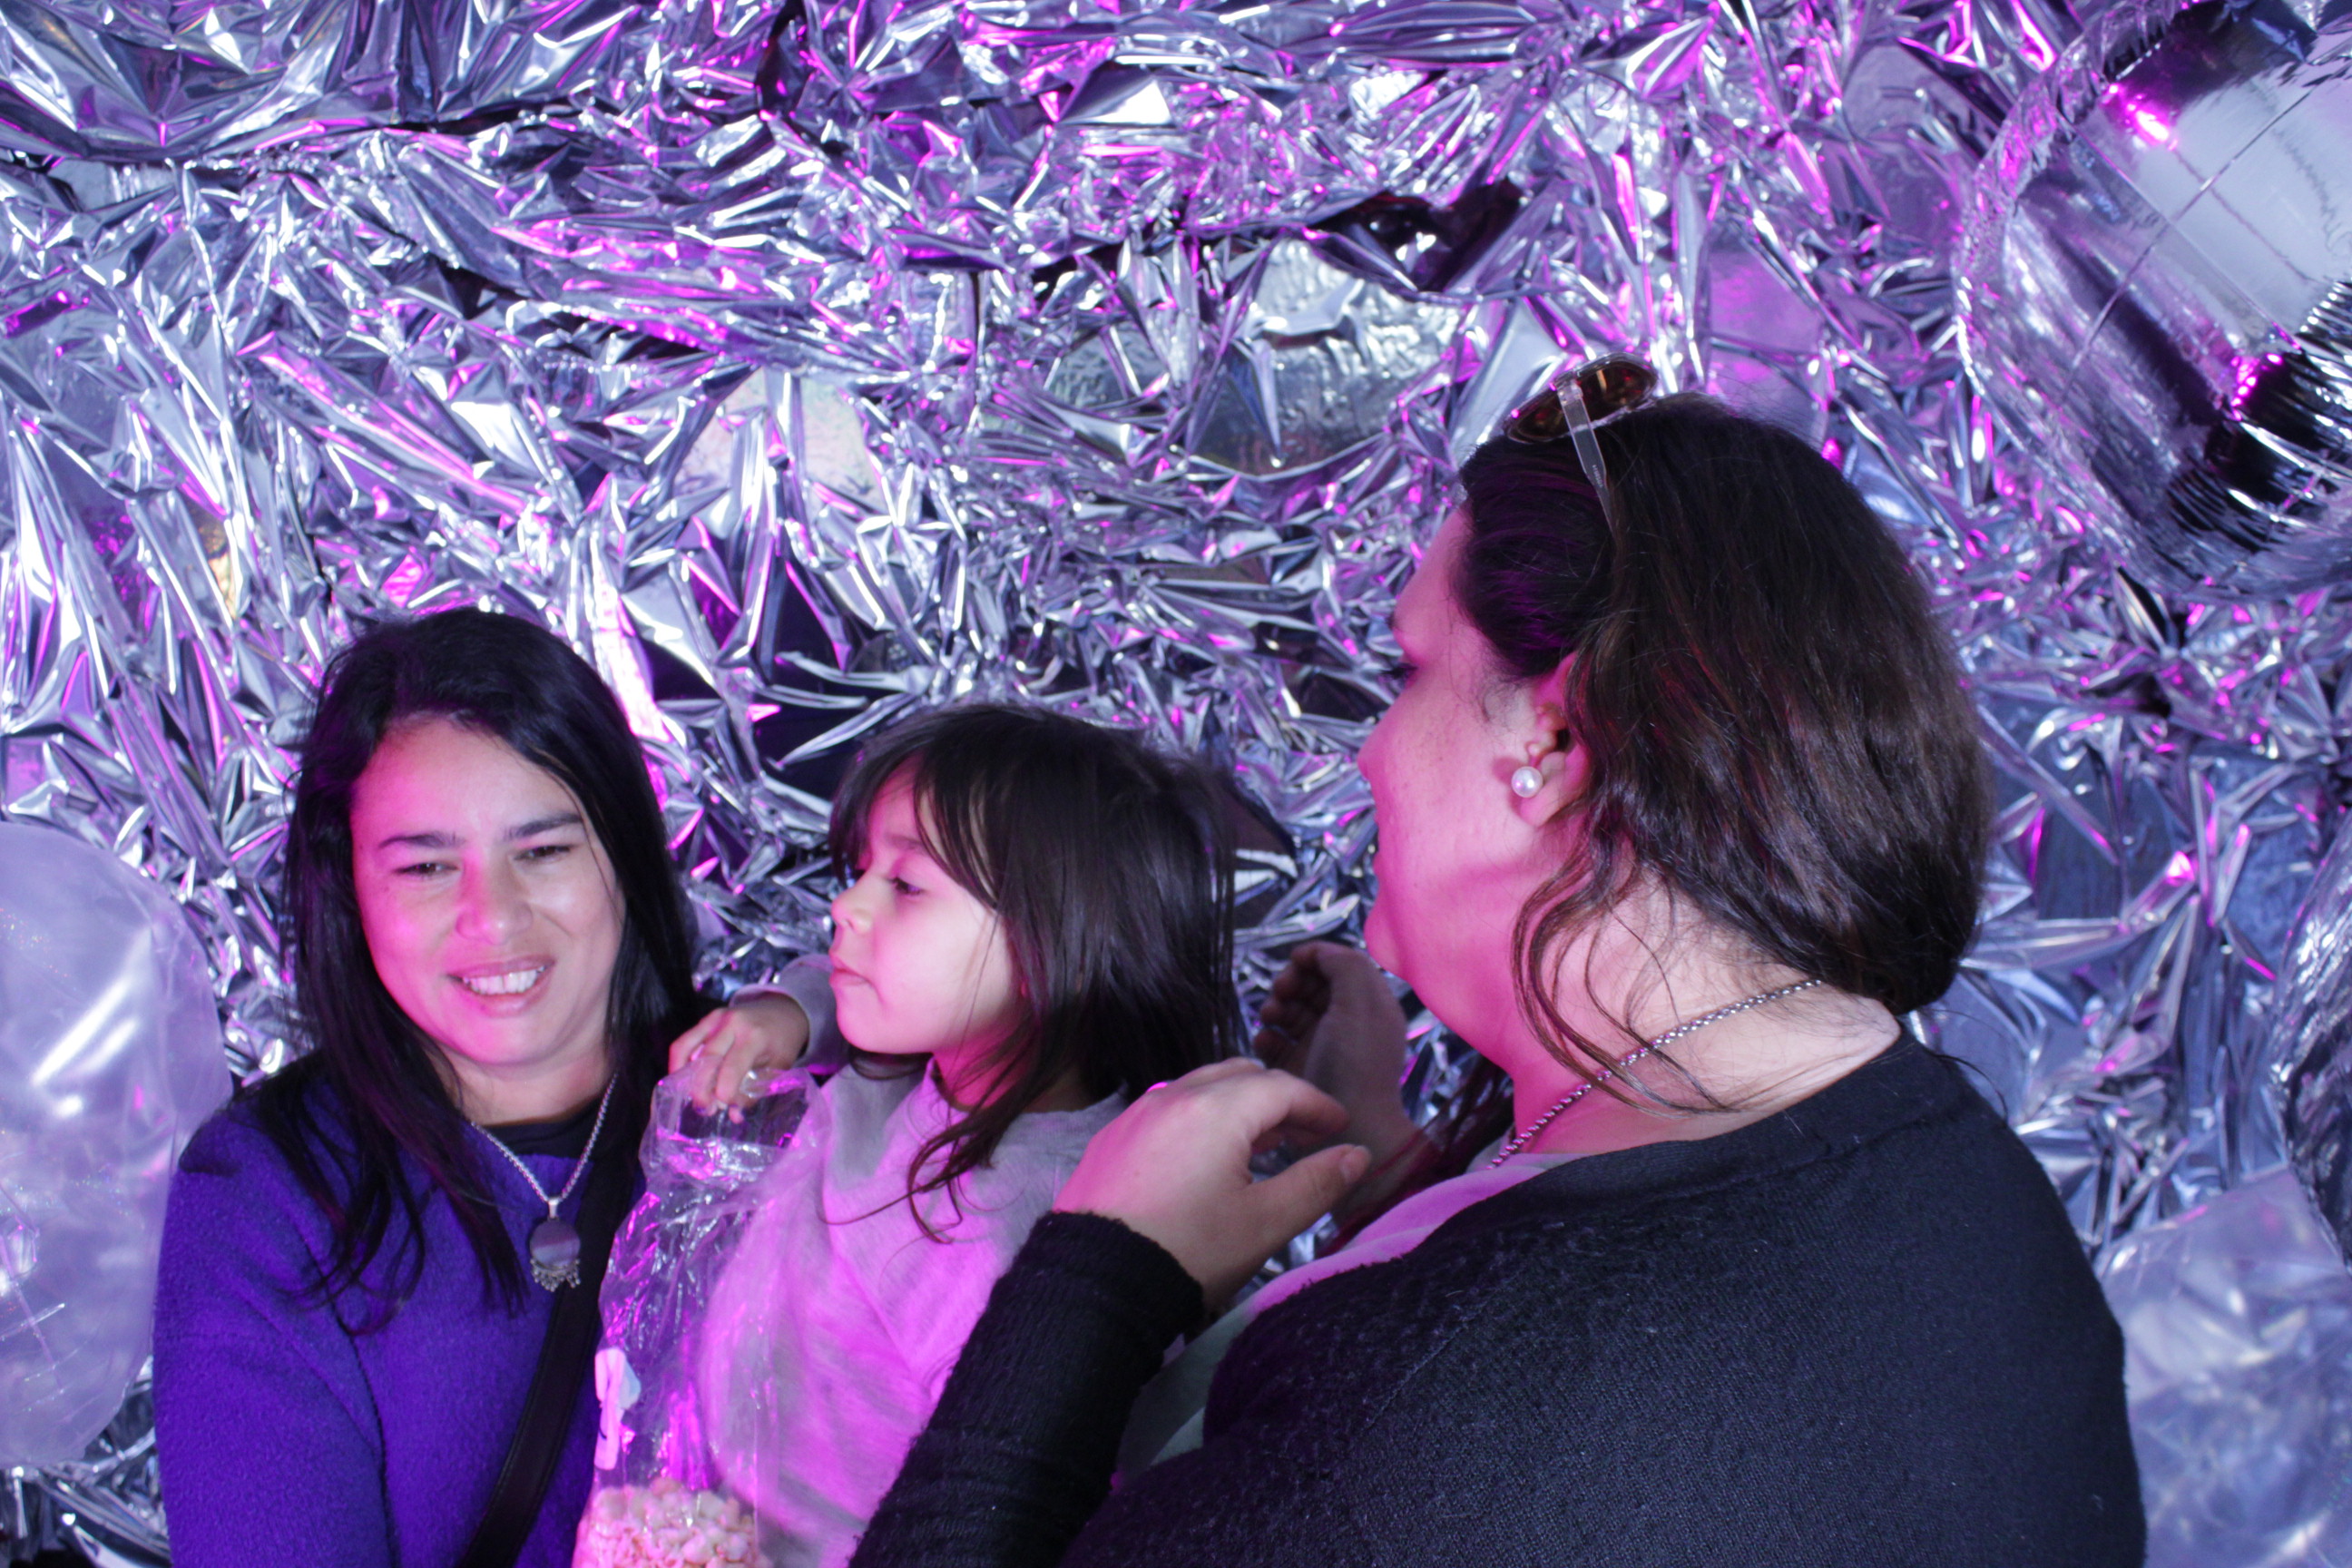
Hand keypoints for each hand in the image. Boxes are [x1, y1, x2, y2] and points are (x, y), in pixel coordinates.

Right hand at [668, 993, 810, 1113]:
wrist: (782, 1010)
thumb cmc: (782, 1041)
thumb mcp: (778, 1066)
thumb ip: (755, 1091)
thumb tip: (734, 1115)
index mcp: (755, 1035)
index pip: (734, 1065)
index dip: (725, 1088)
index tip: (723, 1105)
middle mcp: (732, 1023)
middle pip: (707, 1058)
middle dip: (701, 1088)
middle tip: (705, 1109)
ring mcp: (716, 1018)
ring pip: (686, 1047)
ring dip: (684, 1075)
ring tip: (691, 1096)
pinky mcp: (706, 1019)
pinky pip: (684, 1041)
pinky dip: (680, 1062)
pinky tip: (685, 1079)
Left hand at [1054, 1059, 1369, 1308]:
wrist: (1095, 1283)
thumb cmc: (1188, 1253)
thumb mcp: (1265, 1224)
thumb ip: (1317, 1184)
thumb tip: (1356, 1156)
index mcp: (1215, 1111)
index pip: (1281, 1088)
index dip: (1318, 1105)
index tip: (1340, 1127)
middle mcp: (1173, 1098)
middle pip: (1239, 1076)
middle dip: (1279, 1099)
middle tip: (1305, 1134)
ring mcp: (1137, 1115)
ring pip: (1199, 1088)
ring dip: (1238, 1106)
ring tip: (1261, 1145)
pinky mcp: (1112, 1139)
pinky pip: (1167, 1110)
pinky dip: (1200, 1119)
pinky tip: (1206, 1158)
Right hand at [1252, 943, 1418, 1167]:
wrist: (1350, 1130)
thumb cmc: (1356, 1063)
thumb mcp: (1360, 1004)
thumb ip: (1344, 965)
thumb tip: (1319, 952)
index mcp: (1368, 1003)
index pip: (1338, 964)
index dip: (1314, 957)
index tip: (1295, 963)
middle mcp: (1345, 1022)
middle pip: (1310, 985)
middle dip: (1291, 982)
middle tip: (1281, 993)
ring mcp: (1320, 1047)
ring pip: (1289, 1011)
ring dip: (1275, 1007)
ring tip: (1270, 1018)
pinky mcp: (1298, 1070)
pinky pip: (1275, 1043)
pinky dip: (1266, 1037)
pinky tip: (1265, 1043)